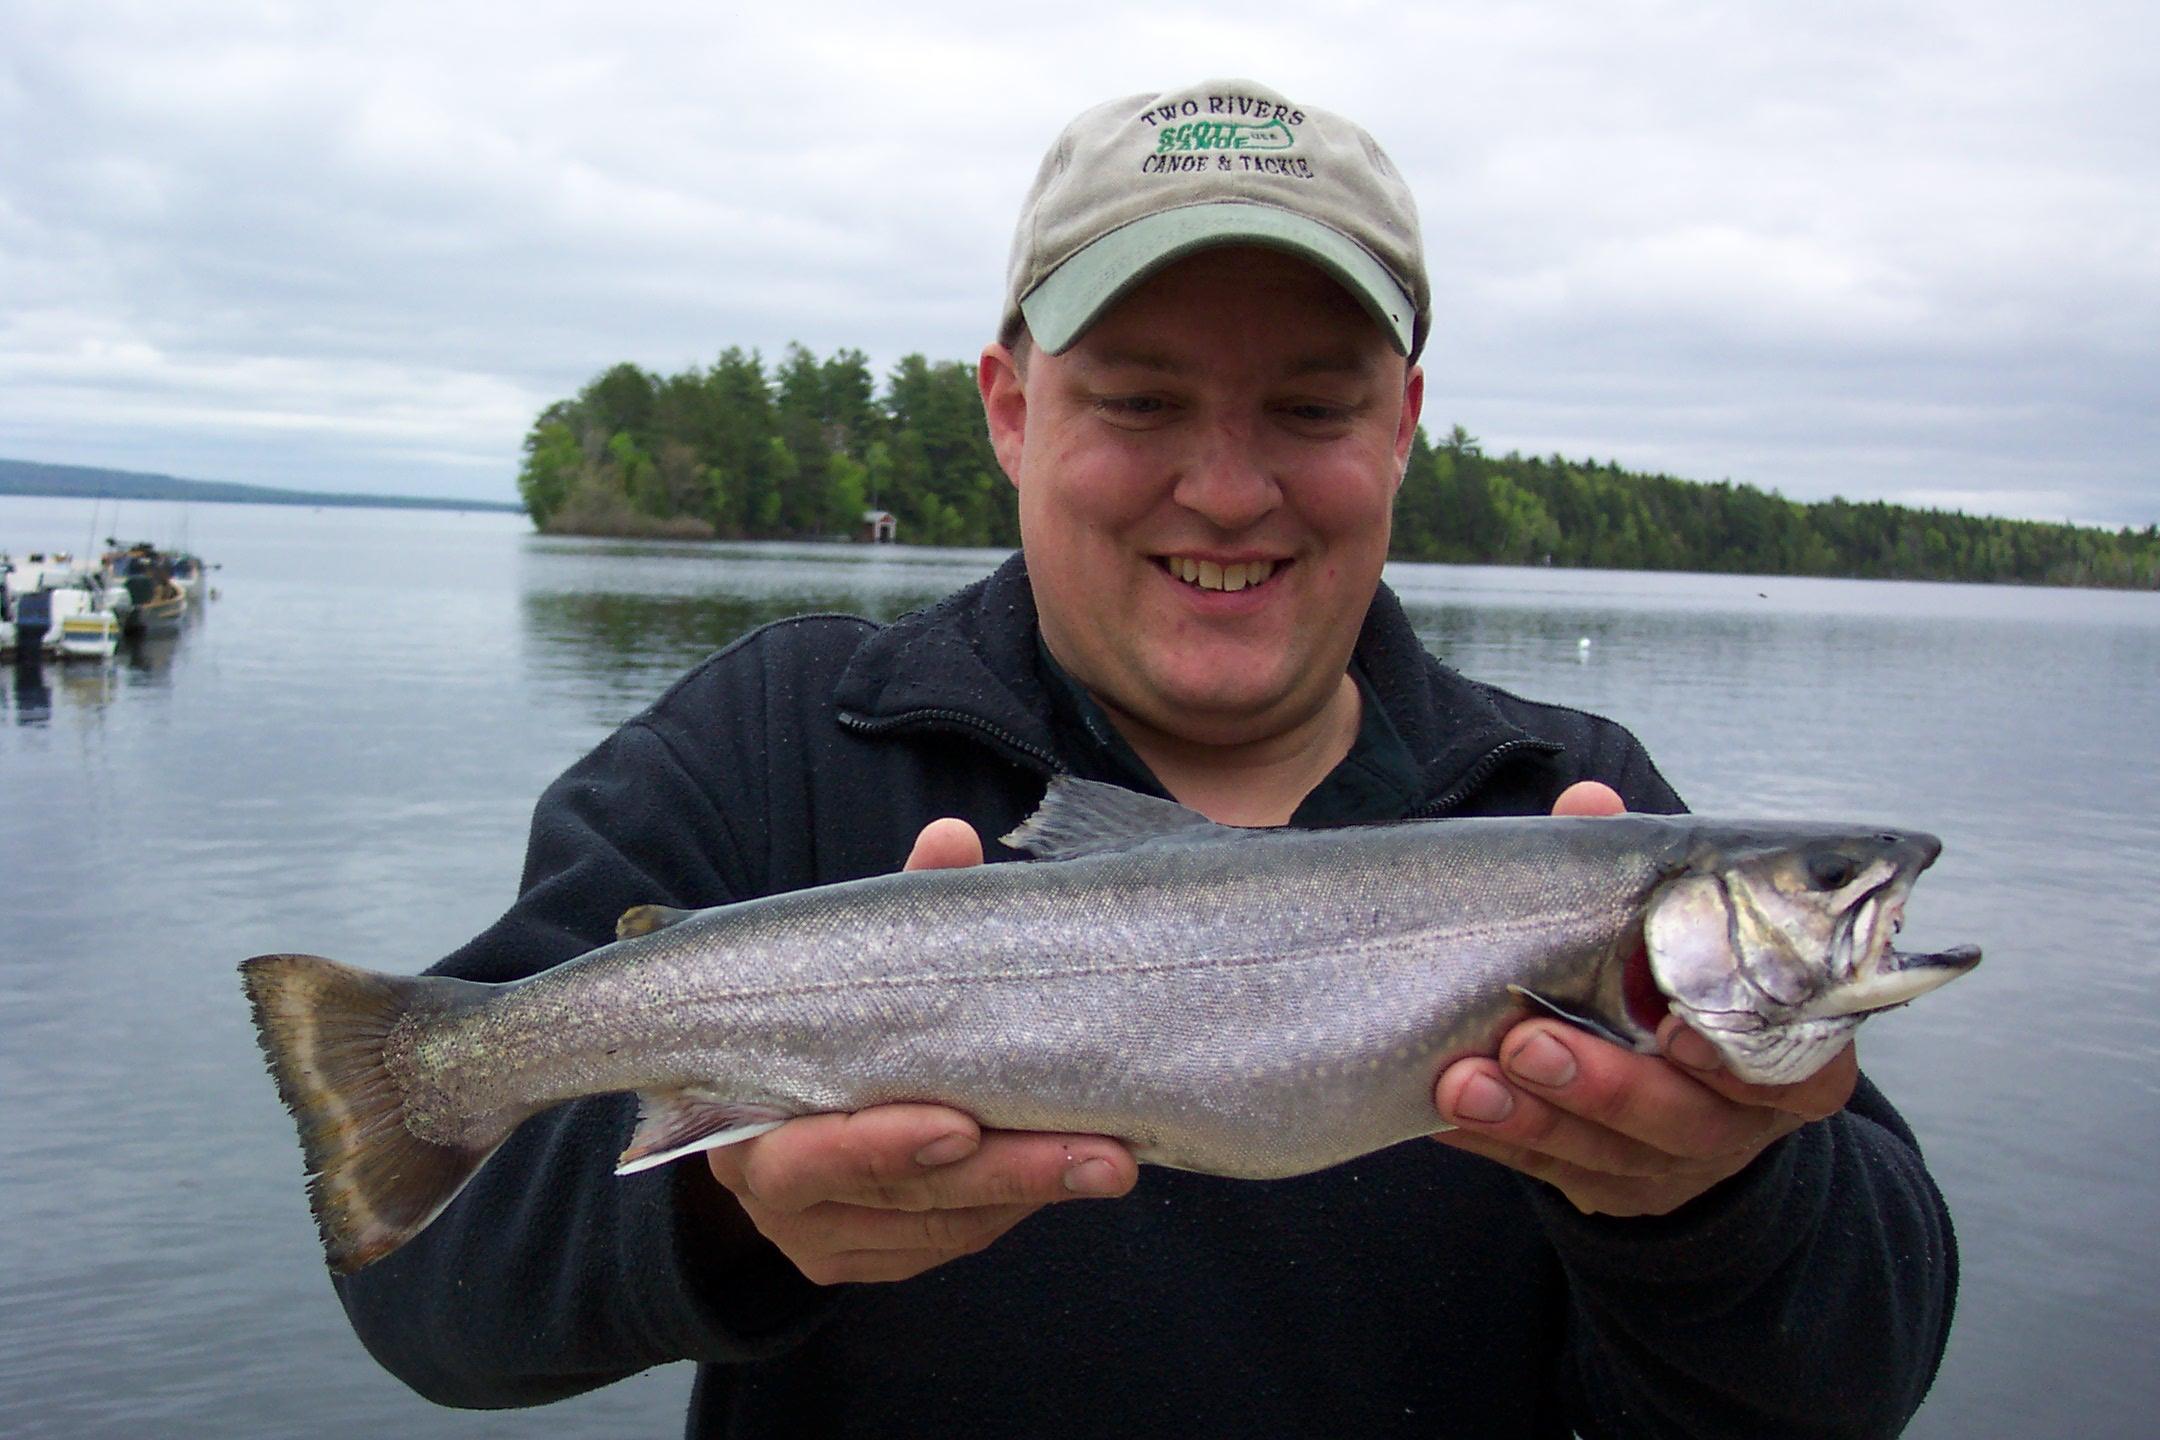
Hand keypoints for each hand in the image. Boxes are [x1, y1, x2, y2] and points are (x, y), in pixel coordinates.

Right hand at [702, 816, 1137, 1283]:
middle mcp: (773, 1194)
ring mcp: (819, 1237)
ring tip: (1109, 1156)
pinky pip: (950, 1244)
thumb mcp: (848, 966)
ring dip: (1027, 1192)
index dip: (881, 1147)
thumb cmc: (816, 1019)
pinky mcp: (865, 1258)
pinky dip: (1008, 1209)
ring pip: (938, 1229)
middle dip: (1003, 1173)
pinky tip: (1063, 1172)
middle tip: (1100, 1153)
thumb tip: (951, 839)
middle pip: (896, 1198)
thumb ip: (896, 910)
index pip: (805, 1155)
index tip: (962, 1125)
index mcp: (742, 1117)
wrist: (769, 1091)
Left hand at [1428, 782, 1858, 1216]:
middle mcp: (1738, 1120)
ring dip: (1529, 1119)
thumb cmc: (1678, 983)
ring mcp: (1672, 1167)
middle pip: (1684, 1119)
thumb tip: (1589, 803)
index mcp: (1784, 1052)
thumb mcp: (1675, 928)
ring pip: (1605, 1157)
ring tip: (1461, 1081)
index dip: (1736, 1056)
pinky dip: (1489, 1142)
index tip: (1678, 1031)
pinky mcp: (1607, 1190)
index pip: (1794, 1068)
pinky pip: (1543, 1173)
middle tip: (1529, 1041)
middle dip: (1603, 1085)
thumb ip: (1640, 871)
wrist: (1671, 1084)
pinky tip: (1434, 1110)